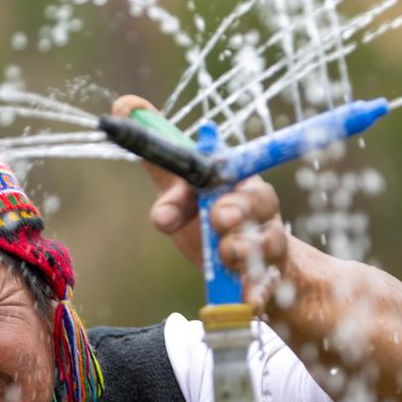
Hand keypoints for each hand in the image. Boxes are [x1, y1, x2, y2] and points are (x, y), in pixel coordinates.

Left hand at [110, 94, 293, 314]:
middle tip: (219, 216)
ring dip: (245, 248)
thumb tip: (126, 101)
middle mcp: (257, 207)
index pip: (220, 169)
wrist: (255, 273)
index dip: (194, 182)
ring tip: (228, 255)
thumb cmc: (215, 226)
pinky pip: (271, 285)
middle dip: (238, 207)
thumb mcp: (183, 193)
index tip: (166, 207)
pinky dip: (259, 292)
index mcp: (234, 179)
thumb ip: (160, 160)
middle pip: (259, 198)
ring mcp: (270, 243)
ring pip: (268, 240)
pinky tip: (248, 300)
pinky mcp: (275, 278)